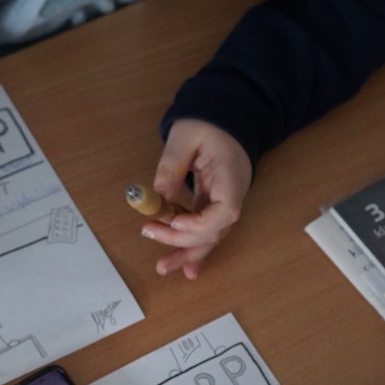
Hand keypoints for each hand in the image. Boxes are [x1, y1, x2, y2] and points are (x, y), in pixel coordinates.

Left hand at [143, 119, 252, 278]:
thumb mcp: (186, 135)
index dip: (199, 225)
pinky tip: (186, 269)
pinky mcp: (214, 205)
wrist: (226, 116)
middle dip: (184, 245)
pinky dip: (194, 248)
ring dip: (187, 254)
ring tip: (164, 267)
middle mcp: (233, 196)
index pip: (224, 212)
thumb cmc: (208, 122)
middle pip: (214, 231)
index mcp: (231, 178)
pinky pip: (205, 230)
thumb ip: (172, 165)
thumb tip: (158, 199)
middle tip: (151, 240)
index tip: (173, 222)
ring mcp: (225, 203)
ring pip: (209, 236)